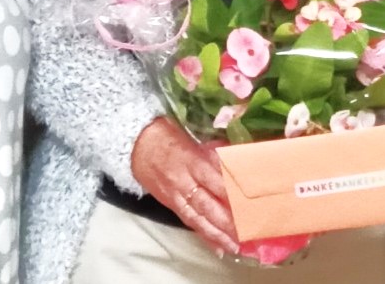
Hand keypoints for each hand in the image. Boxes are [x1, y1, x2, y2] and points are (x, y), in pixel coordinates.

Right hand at [130, 117, 241, 253]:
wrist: (135, 145)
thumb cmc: (167, 137)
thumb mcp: (193, 141)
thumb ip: (213, 155)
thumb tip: (234, 164)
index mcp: (191, 162)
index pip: (214, 180)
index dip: (230, 194)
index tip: (248, 204)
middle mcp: (183, 182)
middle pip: (207, 205)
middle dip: (226, 222)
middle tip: (246, 233)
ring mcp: (175, 196)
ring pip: (197, 219)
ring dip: (216, 235)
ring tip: (233, 247)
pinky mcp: (170, 204)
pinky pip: (188, 221)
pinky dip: (203, 235)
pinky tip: (216, 247)